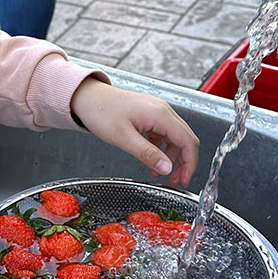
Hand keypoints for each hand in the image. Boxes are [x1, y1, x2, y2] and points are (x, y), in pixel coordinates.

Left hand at [70, 80, 198, 187]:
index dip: (190, 162)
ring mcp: (156, 111)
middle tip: (175, 181)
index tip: (184, 180)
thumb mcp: (123, 138)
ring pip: (174, 137)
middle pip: (184, 139)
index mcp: (160, 114)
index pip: (187, 140)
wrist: (87, 97)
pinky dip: (160, 149)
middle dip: (183, 162)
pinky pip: (162, 134)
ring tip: (159, 174)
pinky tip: (151, 160)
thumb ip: (147, 154)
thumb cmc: (101, 112)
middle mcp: (162, 110)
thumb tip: (167, 168)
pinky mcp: (149, 115)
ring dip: (170, 157)